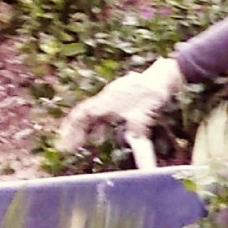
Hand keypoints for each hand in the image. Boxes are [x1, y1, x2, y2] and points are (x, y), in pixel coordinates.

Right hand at [56, 57, 184, 154]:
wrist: (164, 76)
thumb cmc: (152, 94)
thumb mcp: (143, 116)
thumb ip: (137, 133)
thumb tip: (137, 150)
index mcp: (106, 101)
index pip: (82, 115)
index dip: (71, 128)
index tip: (63, 141)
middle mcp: (106, 98)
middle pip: (86, 115)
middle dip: (77, 131)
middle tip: (70, 146)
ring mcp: (114, 96)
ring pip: (95, 113)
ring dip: (89, 128)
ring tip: (85, 142)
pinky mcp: (122, 97)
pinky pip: (105, 111)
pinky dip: (101, 123)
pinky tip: (103, 133)